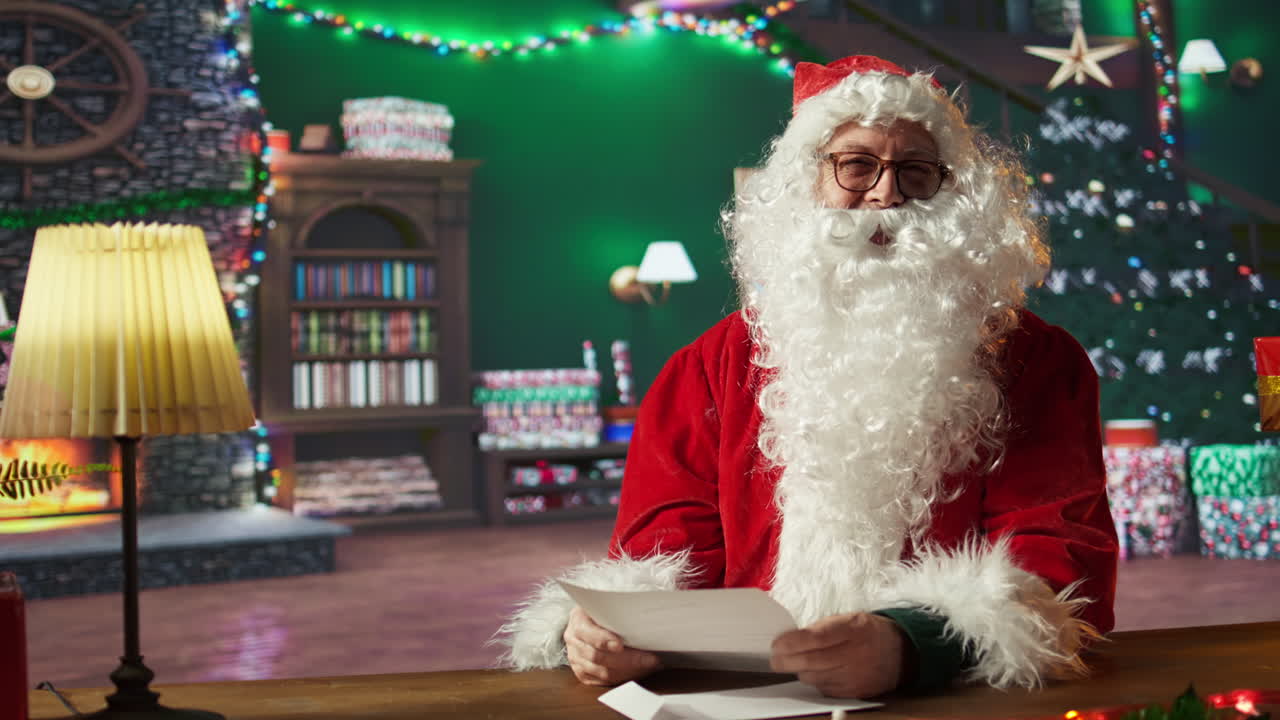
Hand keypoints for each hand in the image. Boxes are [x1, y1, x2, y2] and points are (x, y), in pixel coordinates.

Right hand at [563, 605, 661, 685]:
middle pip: (598, 656)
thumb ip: (616, 610)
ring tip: (649, 665)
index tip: (620, 645)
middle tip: (649, 658)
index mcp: (578, 620)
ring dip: (629, 671)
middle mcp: (574, 640)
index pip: (588, 633)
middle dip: (628, 659)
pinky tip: (638, 671)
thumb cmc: (601, 611)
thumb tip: (640, 616)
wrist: (588, 620)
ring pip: (603, 672)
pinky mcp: (582, 672)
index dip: (603, 640)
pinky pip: (603, 681)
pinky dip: (623, 677)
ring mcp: (576, 658)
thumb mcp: (605, 603)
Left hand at [770, 612, 905, 697]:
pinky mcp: (855, 692)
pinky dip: (816, 681)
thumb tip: (790, 640)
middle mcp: (856, 653)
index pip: (816, 638)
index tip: (776, 644)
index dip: (792, 643)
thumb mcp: (847, 619)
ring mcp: (857, 676)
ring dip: (801, 671)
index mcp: (854, 628)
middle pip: (812, 662)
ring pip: (815, 678)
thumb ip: (821, 628)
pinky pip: (825, 689)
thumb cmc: (867, 632)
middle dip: (787, 661)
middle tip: (775, 659)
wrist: (900, 653)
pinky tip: (816, 672)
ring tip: (798, 662)